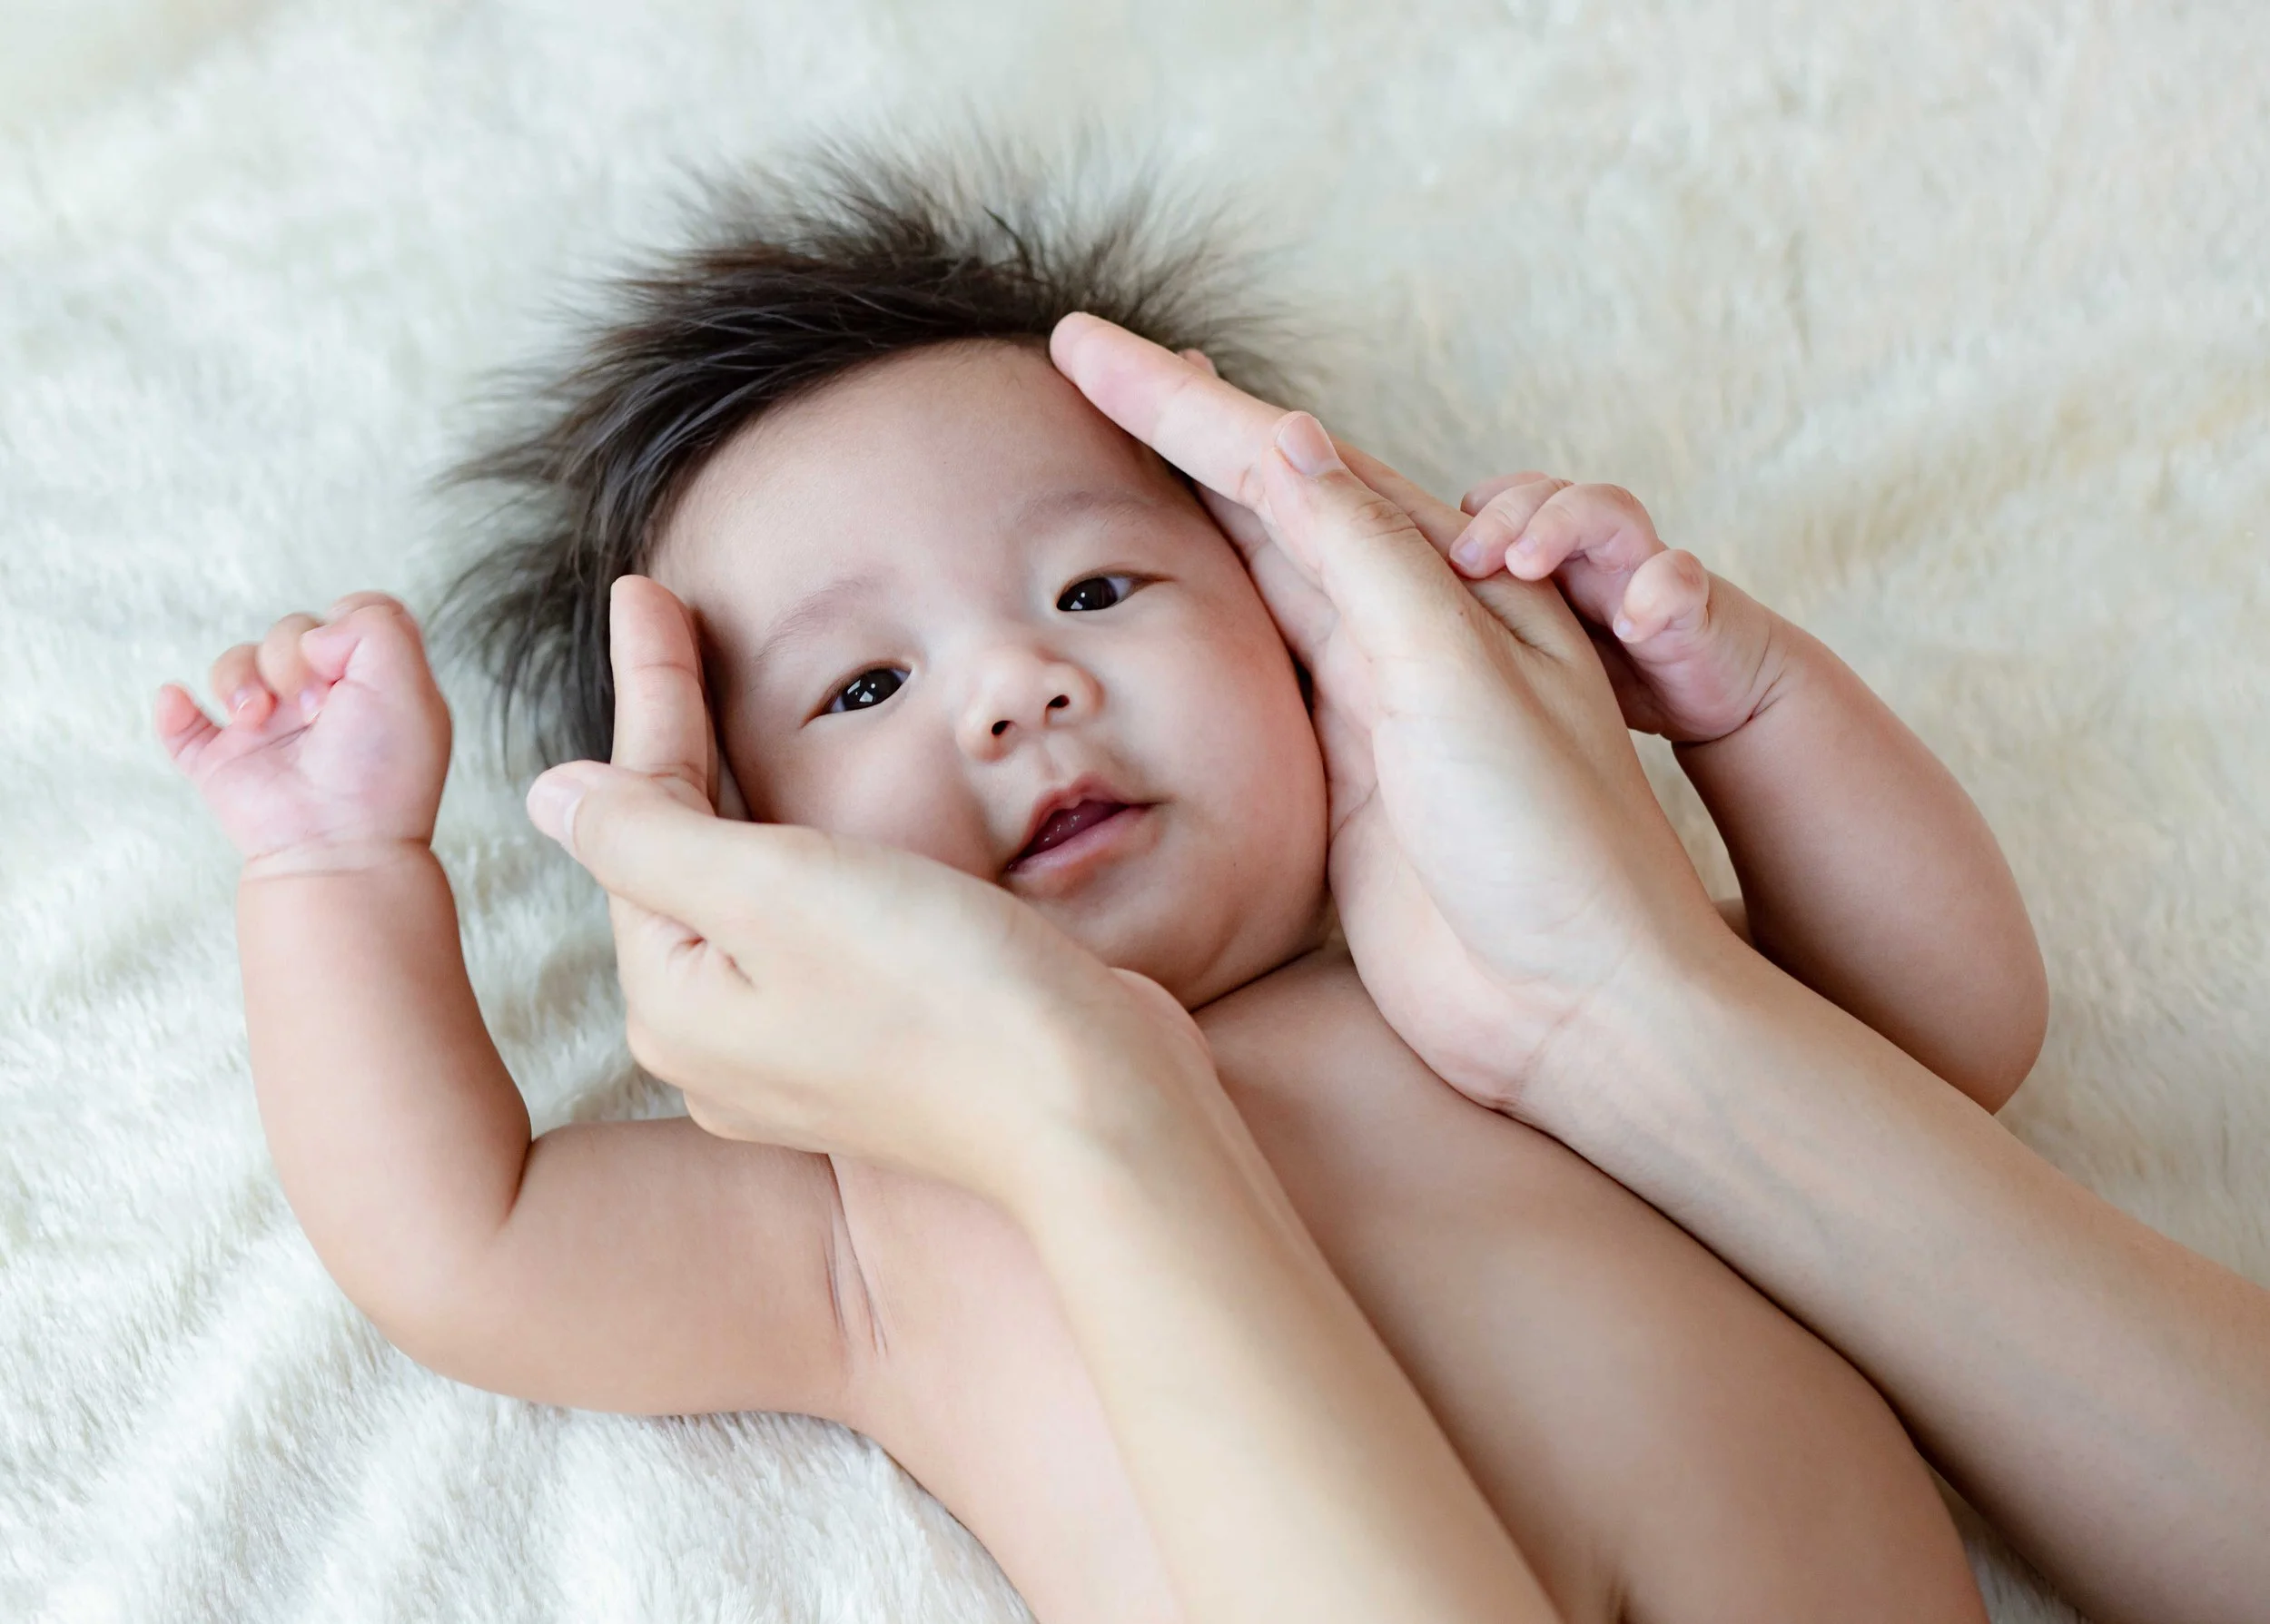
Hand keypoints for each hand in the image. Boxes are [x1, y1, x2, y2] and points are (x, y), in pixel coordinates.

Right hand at [155, 594, 451, 875]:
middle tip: (314, 708)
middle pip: (288, 630)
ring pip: (235, 663)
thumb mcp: (407, 683)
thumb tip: (317, 633)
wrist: (337, 847)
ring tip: (256, 718)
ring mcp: (269, 731)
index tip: (346, 663)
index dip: (342, 623)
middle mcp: (322, 701)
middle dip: (291, 657)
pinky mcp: (224, 762)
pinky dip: (174, 709)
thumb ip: (376, 624)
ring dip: (239, 677)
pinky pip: (182, 722)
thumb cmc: (379, 771)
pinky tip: (181, 703)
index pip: (350, 617)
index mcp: (371, 684)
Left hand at [520, 576, 1217, 1207]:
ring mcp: (802, 1052)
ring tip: (719, 691)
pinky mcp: (882, 1046)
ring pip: (745, 889)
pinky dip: (804, 849)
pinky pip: (811, 924)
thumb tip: (549, 795)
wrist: (1093, 1107)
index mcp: (673, 1004)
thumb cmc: (939, 993)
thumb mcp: (771, 891)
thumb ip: (650, 836)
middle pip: (680, 854)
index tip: (643, 587)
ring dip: (736, 789)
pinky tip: (814, 814)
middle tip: (668, 609)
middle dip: (678, 735)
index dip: (649, 695)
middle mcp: (720, 1041)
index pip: (639, 817)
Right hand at [1052, 317, 1729, 1115]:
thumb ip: (1368, 557)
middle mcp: (1404, 630)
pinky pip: (1261, 683)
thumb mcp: (1457, 674)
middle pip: (1270, 502)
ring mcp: (1370, 708)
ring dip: (1192, 514)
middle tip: (1092, 367)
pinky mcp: (1343, 788)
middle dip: (1178, 433)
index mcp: (1442, 582)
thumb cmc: (1553, 838)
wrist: (1578, 1006)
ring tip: (1127, 454)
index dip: (1181, 403)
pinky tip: (1179, 606)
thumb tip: (1290, 435)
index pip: (1290, 463)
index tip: (1084, 345)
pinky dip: (1210, 629)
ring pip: (1261, 580)